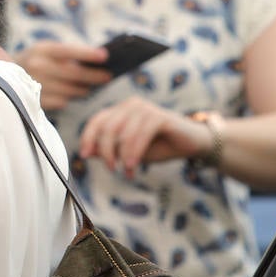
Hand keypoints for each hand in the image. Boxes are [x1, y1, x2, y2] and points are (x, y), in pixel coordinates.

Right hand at [14, 41, 111, 110]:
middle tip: (107, 76)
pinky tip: (70, 95)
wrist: (1, 78)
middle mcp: (37, 65)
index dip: (88, 54)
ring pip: (70, 90)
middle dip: (94, 76)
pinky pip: (61, 102)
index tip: (105, 56)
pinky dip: (67, 98)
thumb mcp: (45, 52)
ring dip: (83, 89)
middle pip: (74, 74)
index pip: (69, 51)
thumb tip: (97, 62)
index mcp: (41, 50)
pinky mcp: (34, 100)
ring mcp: (35, 84)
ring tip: (89, 87)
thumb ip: (66, 56)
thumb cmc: (33, 62)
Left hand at [78, 96, 211, 176]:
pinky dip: (135, 152)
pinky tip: (134, 165)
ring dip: (123, 156)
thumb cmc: (159, 146)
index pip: (97, 120)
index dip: (88, 137)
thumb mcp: (130, 152)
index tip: (84, 156)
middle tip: (112, 169)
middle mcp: (131, 105)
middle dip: (105, 151)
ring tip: (127, 171)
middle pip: (107, 127)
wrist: (191, 144)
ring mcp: (146, 108)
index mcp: (121, 111)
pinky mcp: (160, 116)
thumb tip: (88, 153)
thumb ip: (110, 150)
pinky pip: (141, 134)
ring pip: (123, 132)